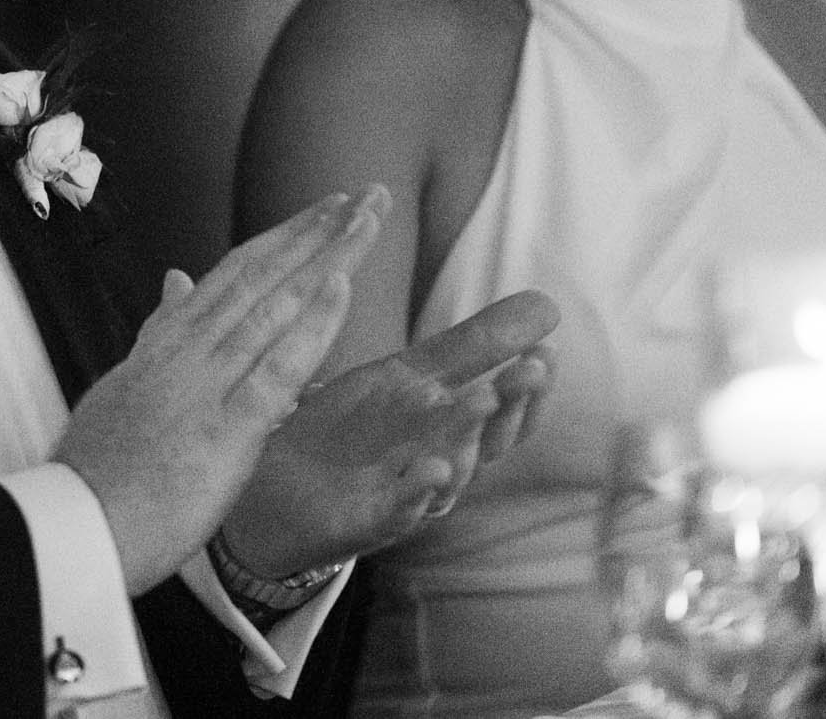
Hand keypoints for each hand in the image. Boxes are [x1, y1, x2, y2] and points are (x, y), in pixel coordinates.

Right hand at [54, 186, 386, 595]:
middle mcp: (187, 351)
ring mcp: (205, 385)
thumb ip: (158, 331)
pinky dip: (312, 324)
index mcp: (167, 343)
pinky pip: (277, 368)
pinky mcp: (223, 428)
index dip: (282, 238)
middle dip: (315, 232)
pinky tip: (342, 286)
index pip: (234, 275)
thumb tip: (177, 278)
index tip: (323, 211)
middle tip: (363, 194)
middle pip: (261, 276)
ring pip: (275, 306)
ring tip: (366, 218)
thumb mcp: (127, 384)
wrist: (78, 524)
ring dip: (325, 258)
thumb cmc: (102, 468)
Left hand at [218, 289, 559, 577]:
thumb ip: (474, 346)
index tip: (547, 351)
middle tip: (532, 368)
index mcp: (454, 433)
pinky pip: (400, 512)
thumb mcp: (411, 376)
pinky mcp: (367, 521)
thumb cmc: (352, 429)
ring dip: (469, 439)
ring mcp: (407, 497)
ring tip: (483, 398)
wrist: (277, 484)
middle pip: (488, 442)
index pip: (507, 415)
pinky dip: (419, 492)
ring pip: (450, 474)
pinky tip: (433, 469)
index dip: (530, 389)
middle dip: (511, 407)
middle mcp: (441, 468)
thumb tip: (548, 304)